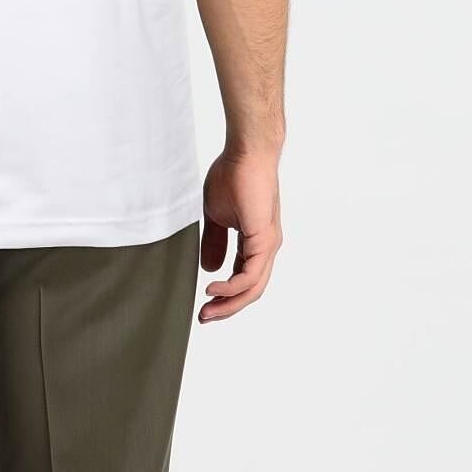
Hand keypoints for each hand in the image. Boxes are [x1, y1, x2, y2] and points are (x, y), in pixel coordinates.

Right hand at [199, 151, 282, 323]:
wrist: (246, 154)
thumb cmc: (233, 176)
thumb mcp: (216, 217)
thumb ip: (214, 243)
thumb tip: (210, 269)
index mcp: (256, 243)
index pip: (244, 280)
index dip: (225, 296)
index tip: (203, 304)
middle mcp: (266, 248)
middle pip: (251, 291)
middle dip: (227, 308)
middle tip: (204, 317)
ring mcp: (268, 245)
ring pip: (252, 288)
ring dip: (229, 303)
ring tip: (207, 309)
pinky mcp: (264, 239)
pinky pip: (249, 275)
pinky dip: (231, 287)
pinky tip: (212, 287)